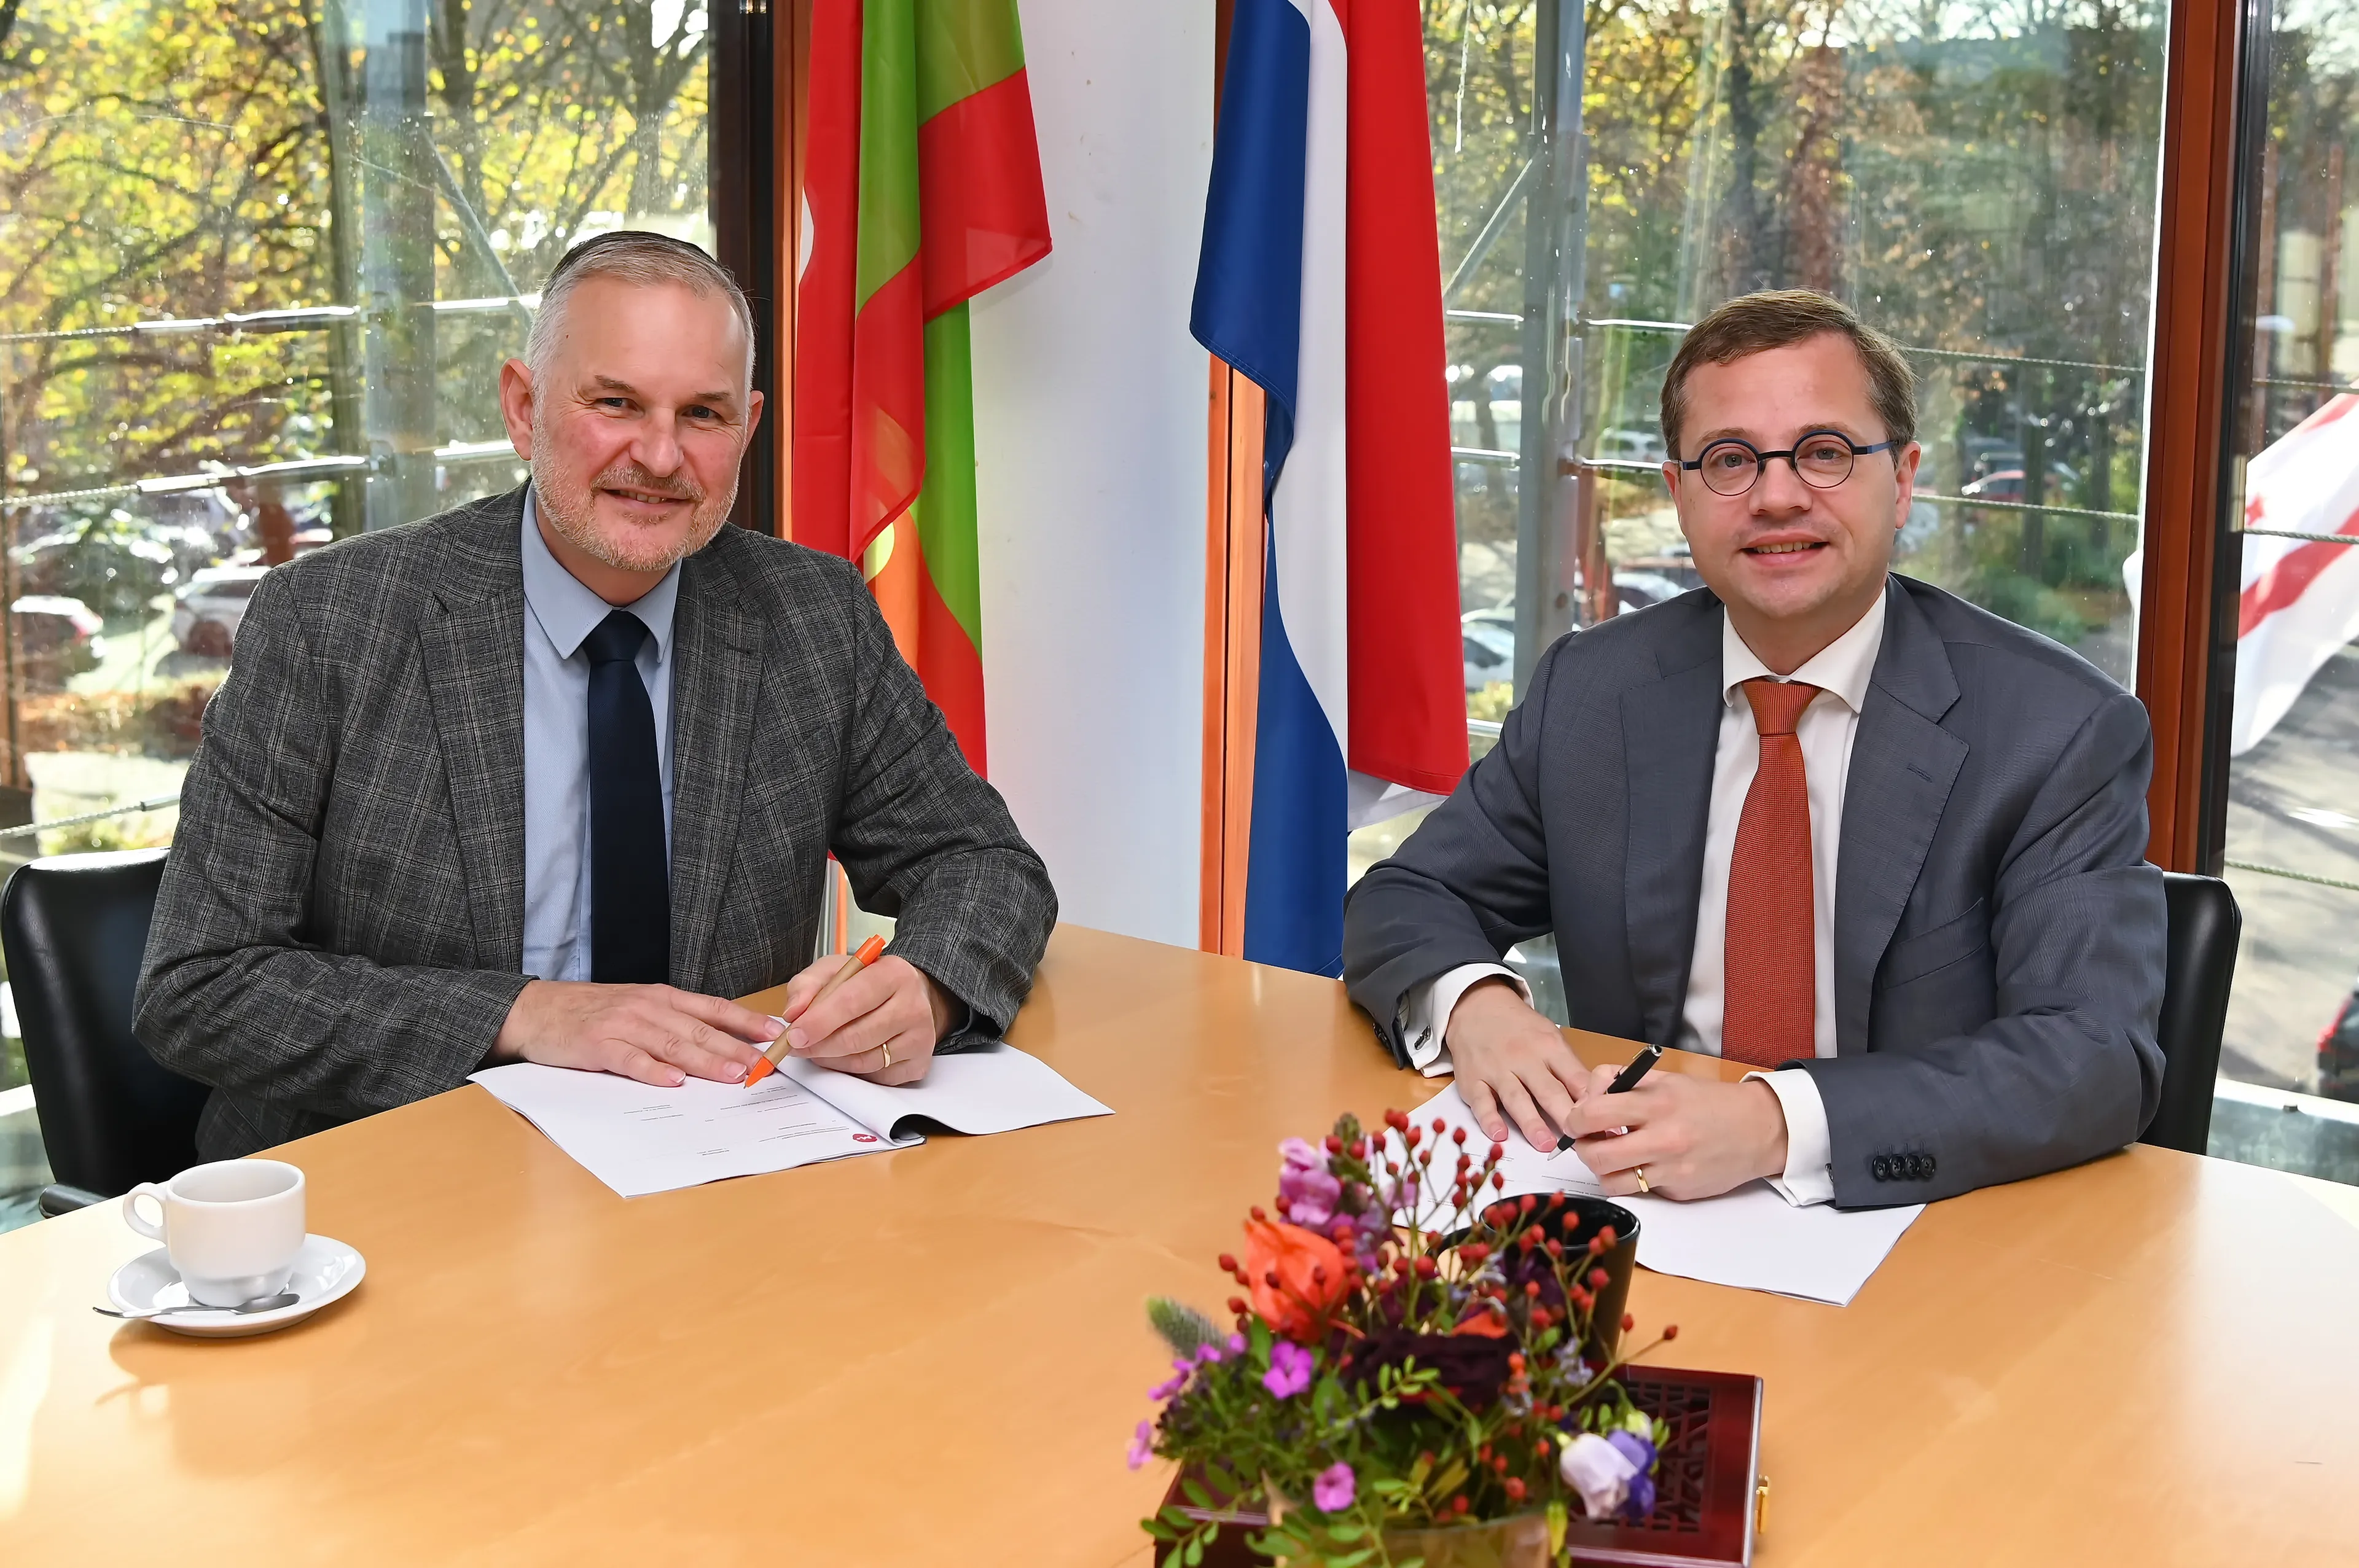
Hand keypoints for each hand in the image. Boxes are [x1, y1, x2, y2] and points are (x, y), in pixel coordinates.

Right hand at [491, 981, 778, 1086]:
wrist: (536, 1010)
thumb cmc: (592, 1012)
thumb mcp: (639, 1008)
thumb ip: (675, 1023)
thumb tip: (719, 1043)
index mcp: (662, 998)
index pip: (713, 1009)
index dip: (746, 1021)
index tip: (775, 1035)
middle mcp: (648, 1008)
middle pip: (699, 1029)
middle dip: (735, 1048)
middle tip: (763, 1065)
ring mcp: (622, 1025)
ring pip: (672, 1044)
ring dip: (705, 1060)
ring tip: (733, 1075)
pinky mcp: (597, 1044)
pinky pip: (629, 1059)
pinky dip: (652, 1071)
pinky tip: (673, 1081)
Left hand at [777, 954, 955, 1085]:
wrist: (910, 995)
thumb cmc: (868, 983)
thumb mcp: (835, 970)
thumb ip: (808, 985)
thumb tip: (793, 1013)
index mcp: (894, 973)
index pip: (851, 1001)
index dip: (818, 1022)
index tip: (794, 1035)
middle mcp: (913, 1006)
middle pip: (857, 1037)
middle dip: (819, 1046)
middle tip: (796, 1047)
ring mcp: (920, 1038)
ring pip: (864, 1062)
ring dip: (832, 1060)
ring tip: (818, 1049)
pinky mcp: (919, 1063)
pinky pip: (875, 1077)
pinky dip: (852, 1072)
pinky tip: (844, 1057)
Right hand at [1445, 978, 1594, 1149]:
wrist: (1476, 1007)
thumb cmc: (1520, 1029)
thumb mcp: (1550, 1038)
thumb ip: (1570, 1069)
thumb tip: (1596, 1102)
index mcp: (1549, 1048)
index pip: (1574, 1077)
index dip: (1588, 1100)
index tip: (1601, 1122)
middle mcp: (1524, 1059)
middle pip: (1548, 1090)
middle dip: (1564, 1115)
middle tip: (1578, 1138)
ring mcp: (1496, 1070)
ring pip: (1516, 1098)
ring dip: (1531, 1122)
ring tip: (1545, 1145)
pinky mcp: (1472, 1080)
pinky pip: (1481, 1102)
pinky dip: (1489, 1119)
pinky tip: (1499, 1135)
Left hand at [1564, 1069, 1788, 1200]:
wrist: (1759, 1130)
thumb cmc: (1710, 1101)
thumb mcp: (1667, 1080)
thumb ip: (1623, 1082)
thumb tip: (1586, 1098)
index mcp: (1657, 1103)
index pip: (1593, 1113)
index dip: (1575, 1118)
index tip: (1576, 1119)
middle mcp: (1663, 1138)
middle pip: (1596, 1155)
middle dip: (1583, 1148)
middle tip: (1588, 1141)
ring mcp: (1671, 1169)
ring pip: (1611, 1181)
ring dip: (1602, 1170)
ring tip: (1610, 1156)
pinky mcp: (1678, 1190)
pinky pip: (1639, 1191)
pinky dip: (1631, 1181)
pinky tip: (1640, 1166)